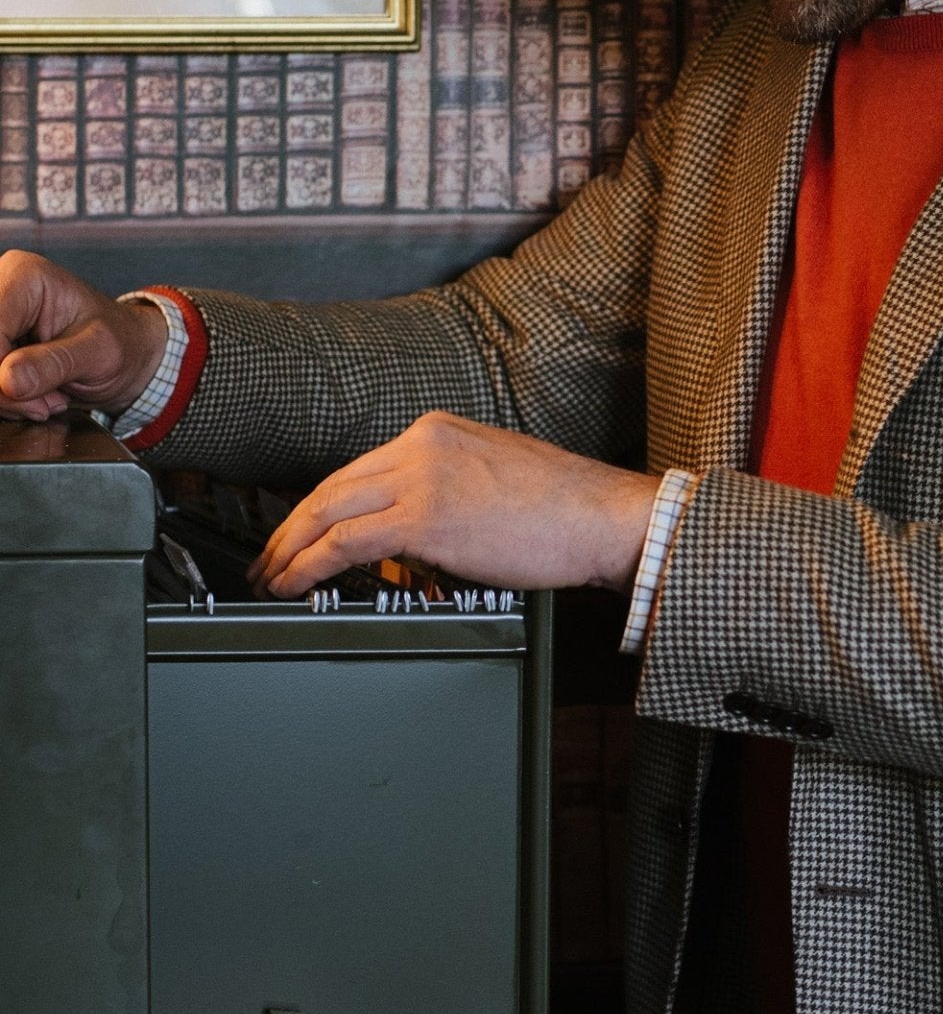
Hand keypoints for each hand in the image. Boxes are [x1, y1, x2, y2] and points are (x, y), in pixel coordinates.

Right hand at [0, 249, 168, 421]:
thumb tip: (8, 380)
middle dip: (3, 388)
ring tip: (48, 401)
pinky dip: (5, 398)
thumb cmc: (119, 342)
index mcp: (24, 276)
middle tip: (45, 405)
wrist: (126, 355)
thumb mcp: (99, 353)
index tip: (30, 395)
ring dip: (5, 397)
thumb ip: (54, 364)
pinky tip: (34, 400)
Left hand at [250, 410, 661, 598]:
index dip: (320, 507)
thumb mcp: (494, 476)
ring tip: (271, 577)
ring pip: (327, 511)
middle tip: (268, 557)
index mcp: (437, 431)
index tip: (302, 532)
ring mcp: (420, 478)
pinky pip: (345, 542)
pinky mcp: (423, 517)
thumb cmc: (566, 508)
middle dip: (291, 527)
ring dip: (289, 549)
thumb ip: (447, 488)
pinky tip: (293, 582)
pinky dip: (308, 564)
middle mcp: (421, 445)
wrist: (602, 516)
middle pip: (332, 486)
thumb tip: (416, 527)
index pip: (358, 470)